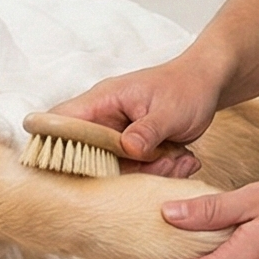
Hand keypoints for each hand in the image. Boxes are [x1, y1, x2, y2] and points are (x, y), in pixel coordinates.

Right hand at [49, 54, 228, 178]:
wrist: (206, 85)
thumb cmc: (185, 87)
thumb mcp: (168, 111)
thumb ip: (147, 130)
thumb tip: (128, 149)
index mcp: (103, 101)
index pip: (62, 120)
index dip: (52, 143)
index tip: (63, 168)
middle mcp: (104, 121)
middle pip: (89, 157)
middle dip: (121, 171)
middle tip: (159, 162)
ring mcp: (117, 138)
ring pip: (116, 170)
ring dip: (147, 172)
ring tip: (177, 159)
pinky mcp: (132, 152)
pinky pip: (135, 172)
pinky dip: (158, 172)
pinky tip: (181, 160)